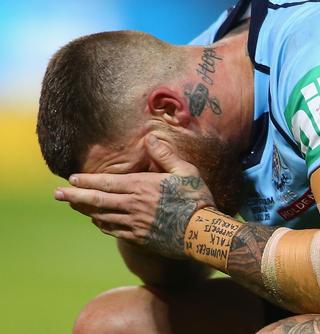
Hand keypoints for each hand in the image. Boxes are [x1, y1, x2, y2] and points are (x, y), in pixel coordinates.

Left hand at [55, 135, 214, 258]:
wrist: (202, 233)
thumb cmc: (197, 199)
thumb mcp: (186, 172)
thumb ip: (166, 155)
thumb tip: (150, 139)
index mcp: (142, 187)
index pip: (106, 183)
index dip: (86, 181)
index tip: (71, 179)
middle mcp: (133, 205)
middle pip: (96, 201)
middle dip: (74, 196)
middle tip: (57, 194)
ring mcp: (134, 224)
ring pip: (101, 216)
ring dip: (84, 210)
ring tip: (73, 204)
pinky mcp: (139, 238)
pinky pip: (113, 231)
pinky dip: (101, 224)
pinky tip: (97, 220)